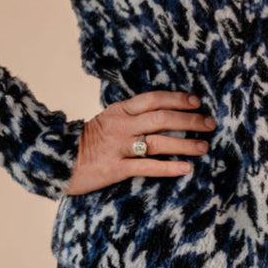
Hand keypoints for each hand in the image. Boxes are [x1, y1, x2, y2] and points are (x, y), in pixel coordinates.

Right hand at [65, 89, 216, 195]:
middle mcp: (121, 126)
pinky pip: (147, 167)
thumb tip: (163, 113)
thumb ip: (131, 116)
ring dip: (185, 144)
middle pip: (161, 118)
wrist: (57, 160)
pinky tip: (186, 168)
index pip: (154, 99)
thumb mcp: (107, 120)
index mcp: (119, 110)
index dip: (177, 99)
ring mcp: (118, 147)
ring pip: (158, 142)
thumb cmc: (87, 141)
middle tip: (210, 124)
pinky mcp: (115, 169)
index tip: (197, 101)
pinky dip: (168, 167)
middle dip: (190, 120)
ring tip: (204, 147)